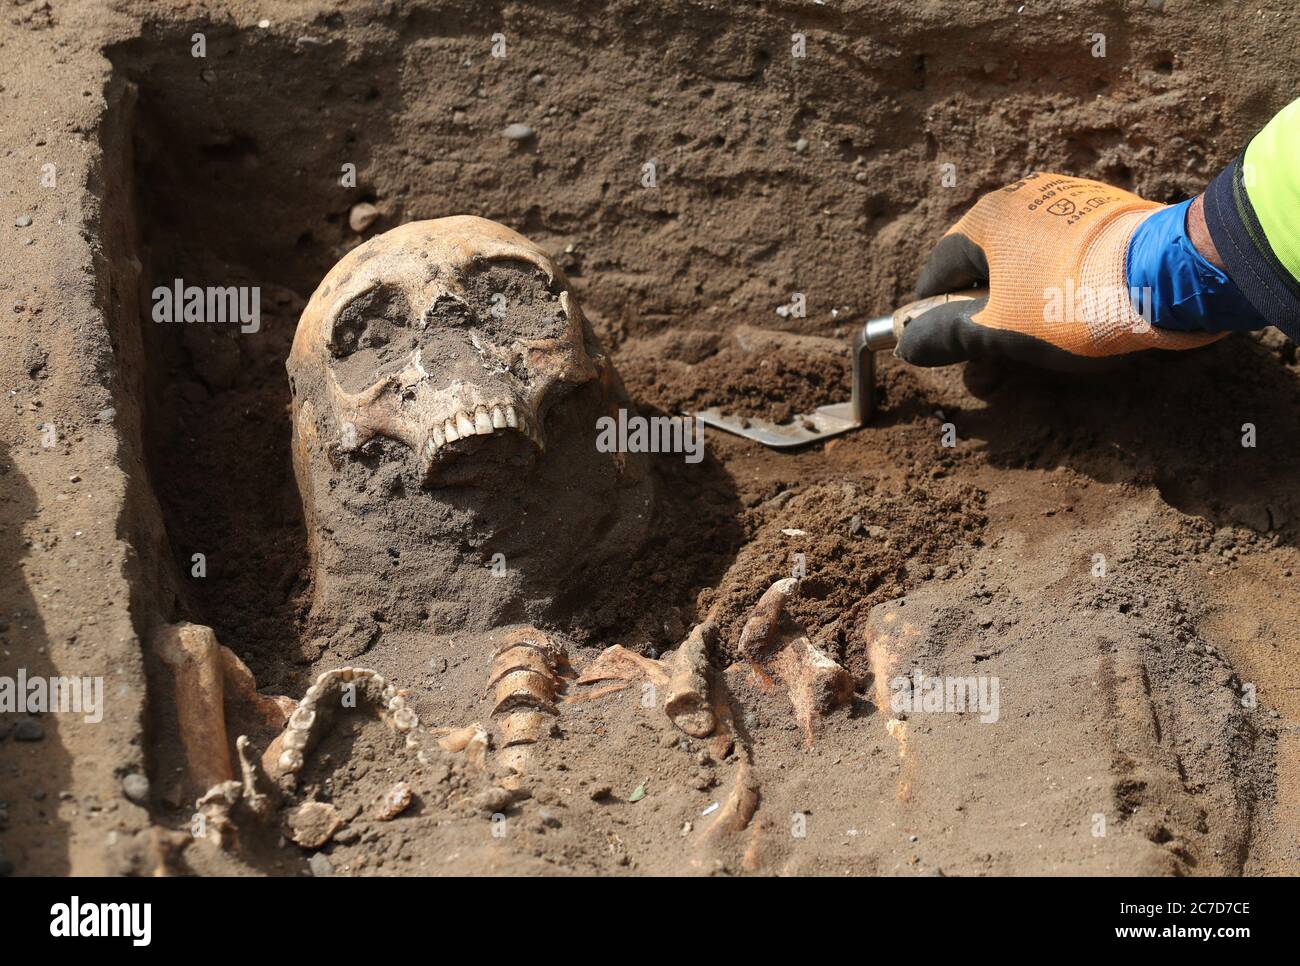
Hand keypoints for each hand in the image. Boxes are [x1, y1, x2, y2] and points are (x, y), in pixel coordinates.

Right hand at [897, 173, 1224, 369]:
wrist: (1168, 276)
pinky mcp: (1106, 213)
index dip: (934, 313)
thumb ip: (945, 336)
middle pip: (984, 266)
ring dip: (1021, 304)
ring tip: (1039, 344)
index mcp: (985, 220)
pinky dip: (1058, 285)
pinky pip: (1063, 255)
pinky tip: (1076, 316)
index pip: (939, 271)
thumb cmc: (1069, 302)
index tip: (942, 345)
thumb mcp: (996, 332)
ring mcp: (1067, 201)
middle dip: (983, 316)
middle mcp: (1021, 198)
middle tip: (994, 360)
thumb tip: (907, 343)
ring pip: (1025, 262)